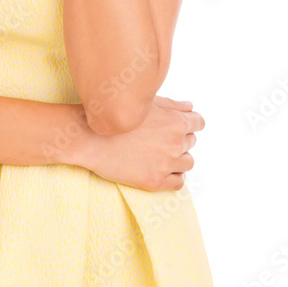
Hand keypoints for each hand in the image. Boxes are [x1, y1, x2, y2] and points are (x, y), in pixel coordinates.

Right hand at [82, 95, 204, 191]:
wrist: (89, 137)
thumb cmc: (116, 116)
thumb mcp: (146, 103)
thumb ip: (172, 105)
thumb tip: (190, 108)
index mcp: (175, 121)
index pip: (198, 123)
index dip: (188, 123)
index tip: (177, 126)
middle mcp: (175, 143)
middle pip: (191, 142)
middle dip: (179, 139)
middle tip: (158, 138)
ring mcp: (165, 164)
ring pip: (187, 163)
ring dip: (178, 159)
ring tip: (158, 154)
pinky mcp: (155, 181)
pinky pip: (178, 183)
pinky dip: (173, 176)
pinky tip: (159, 169)